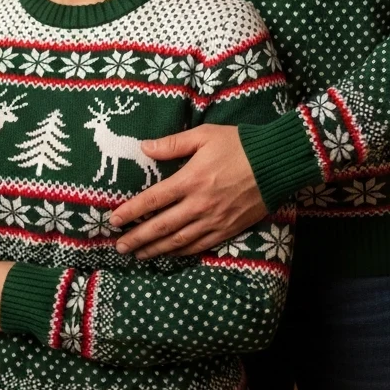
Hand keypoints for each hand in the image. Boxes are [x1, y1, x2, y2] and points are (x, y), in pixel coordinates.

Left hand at [109, 124, 266, 258]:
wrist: (276, 163)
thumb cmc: (239, 145)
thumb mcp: (204, 135)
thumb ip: (173, 143)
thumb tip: (145, 147)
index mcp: (190, 179)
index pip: (153, 200)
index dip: (131, 212)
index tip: (113, 220)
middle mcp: (199, 204)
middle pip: (161, 227)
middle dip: (137, 238)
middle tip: (118, 246)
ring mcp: (213, 221)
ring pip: (178, 241)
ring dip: (155, 250)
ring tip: (137, 255)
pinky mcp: (228, 230)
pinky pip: (199, 246)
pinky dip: (181, 253)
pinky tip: (170, 254)